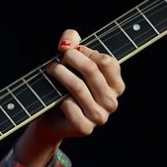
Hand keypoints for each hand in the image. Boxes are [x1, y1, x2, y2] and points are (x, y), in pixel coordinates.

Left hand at [23, 29, 125, 147]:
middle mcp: (111, 102)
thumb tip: (68, 39)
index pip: (106, 61)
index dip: (86, 51)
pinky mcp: (84, 128)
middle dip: (70, 58)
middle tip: (58, 57)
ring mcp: (100, 117)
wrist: (51, 119)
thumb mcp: (69, 62)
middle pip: (91, 70)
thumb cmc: (64, 87)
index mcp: (116, 85)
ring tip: (51, 69)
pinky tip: (56, 97)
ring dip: (60, 74)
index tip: (71, 50)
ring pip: (78, 87)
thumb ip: (71, 42)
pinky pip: (70, 106)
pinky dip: (60, 98)